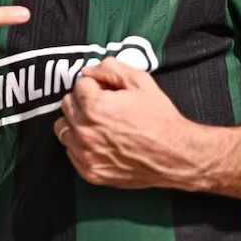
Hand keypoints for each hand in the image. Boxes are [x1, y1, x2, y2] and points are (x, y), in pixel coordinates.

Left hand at [53, 57, 214, 189]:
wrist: (176, 155)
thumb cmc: (161, 120)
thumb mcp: (141, 82)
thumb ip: (110, 68)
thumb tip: (89, 70)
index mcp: (95, 107)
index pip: (79, 84)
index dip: (96, 85)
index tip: (107, 91)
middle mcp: (86, 132)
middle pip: (67, 104)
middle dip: (84, 101)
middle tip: (105, 106)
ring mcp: (86, 154)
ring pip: (64, 128)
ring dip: (78, 123)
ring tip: (101, 124)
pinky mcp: (91, 172)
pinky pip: (71, 151)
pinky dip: (81, 145)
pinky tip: (102, 141)